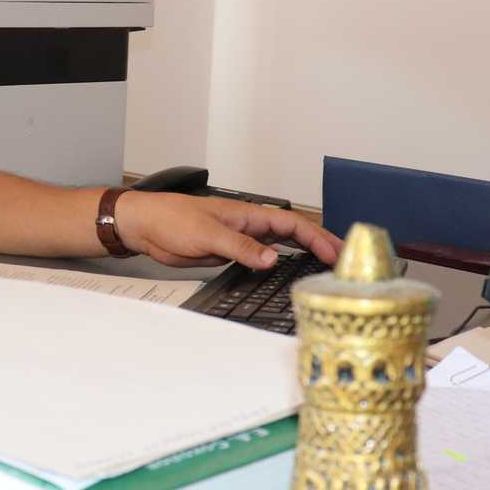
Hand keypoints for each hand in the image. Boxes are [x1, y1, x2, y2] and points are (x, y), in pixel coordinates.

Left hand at [112, 192, 342, 269]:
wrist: (146, 226)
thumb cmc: (172, 218)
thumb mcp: (209, 234)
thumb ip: (242, 248)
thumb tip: (272, 259)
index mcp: (249, 215)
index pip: (292, 225)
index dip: (317, 237)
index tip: (336, 252)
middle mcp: (249, 226)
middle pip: (293, 234)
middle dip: (319, 244)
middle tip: (343, 260)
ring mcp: (241, 240)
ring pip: (280, 247)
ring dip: (302, 254)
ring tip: (324, 267)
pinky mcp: (230, 254)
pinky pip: (261, 259)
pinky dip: (279, 265)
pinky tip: (287, 274)